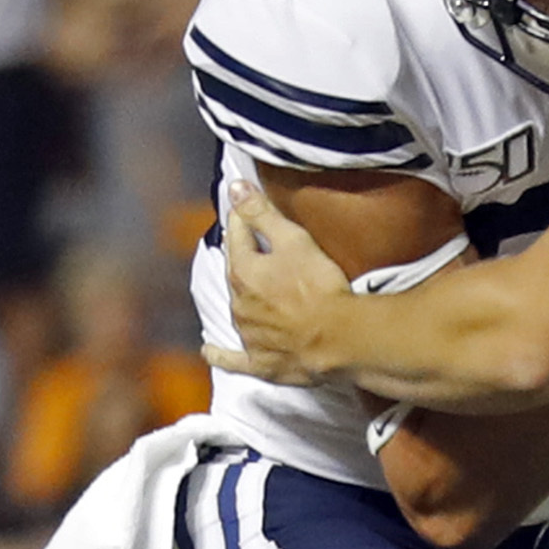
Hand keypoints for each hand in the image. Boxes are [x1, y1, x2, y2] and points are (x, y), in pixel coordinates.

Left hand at [204, 185, 356, 387]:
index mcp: (241, 271)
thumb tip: (233, 186)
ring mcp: (248, 335)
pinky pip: (233, 359)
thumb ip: (260, 213)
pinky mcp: (261, 362)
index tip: (252, 210)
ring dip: (246, 299)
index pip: (237, 234)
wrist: (339, 339)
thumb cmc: (319, 287)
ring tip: (260, 293)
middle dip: (247, 260)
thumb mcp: (292, 239)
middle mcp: (237, 304)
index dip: (246, 219)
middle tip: (265, 253)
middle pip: (238, 272)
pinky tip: (209, 350)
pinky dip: (221, 354)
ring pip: (239, 309)